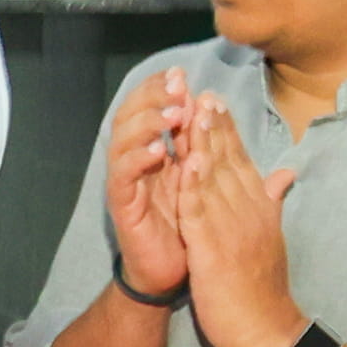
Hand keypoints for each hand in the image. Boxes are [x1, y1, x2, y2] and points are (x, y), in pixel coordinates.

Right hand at [98, 74, 203, 299]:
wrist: (171, 272)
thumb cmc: (186, 226)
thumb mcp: (202, 181)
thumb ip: (209, 147)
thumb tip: (224, 113)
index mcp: (155, 152)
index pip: (150, 108)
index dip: (162, 89)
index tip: (183, 74)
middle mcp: (135, 161)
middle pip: (131, 114)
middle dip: (153, 96)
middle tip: (176, 85)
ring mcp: (125, 181)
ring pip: (123, 140)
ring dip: (147, 122)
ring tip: (173, 112)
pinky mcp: (121, 204)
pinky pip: (122, 176)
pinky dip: (137, 159)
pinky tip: (158, 150)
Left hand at [166, 102, 305, 346]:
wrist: (268, 331)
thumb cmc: (264, 288)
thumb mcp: (271, 237)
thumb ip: (273, 202)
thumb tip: (285, 174)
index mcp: (258, 208)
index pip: (241, 161)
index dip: (226, 130)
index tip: (214, 101)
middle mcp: (248, 211)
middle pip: (229, 161)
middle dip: (214, 125)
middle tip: (202, 90)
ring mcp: (233, 229)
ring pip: (215, 179)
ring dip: (204, 144)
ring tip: (195, 111)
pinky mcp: (215, 250)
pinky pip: (201, 213)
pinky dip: (194, 186)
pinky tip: (187, 163)